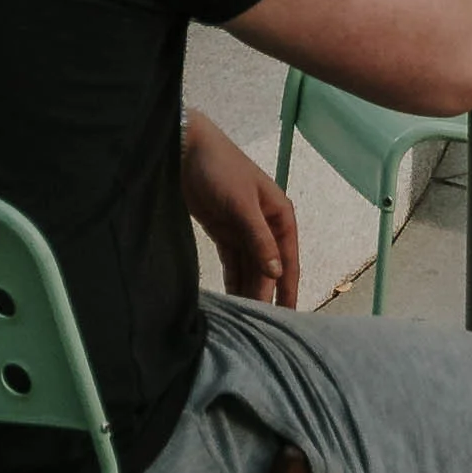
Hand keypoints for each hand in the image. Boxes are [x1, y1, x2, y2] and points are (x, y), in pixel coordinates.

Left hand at [183, 109, 301, 308]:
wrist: (182, 145)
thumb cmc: (219, 168)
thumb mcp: (242, 203)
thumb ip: (259, 238)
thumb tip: (276, 273)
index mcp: (280, 216)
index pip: (288, 261)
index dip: (288, 289)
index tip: (288, 318)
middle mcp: (266, 226)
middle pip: (269, 268)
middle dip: (266, 295)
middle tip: (262, 327)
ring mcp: (244, 230)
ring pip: (251, 268)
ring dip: (249, 290)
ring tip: (247, 320)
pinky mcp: (223, 232)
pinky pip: (233, 262)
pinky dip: (234, 280)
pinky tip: (233, 301)